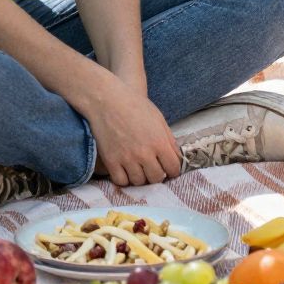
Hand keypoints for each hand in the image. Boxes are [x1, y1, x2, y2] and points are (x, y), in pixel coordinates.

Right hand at [74, 71, 182, 186]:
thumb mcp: (158, 120)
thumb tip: (176, 157)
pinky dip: (124, 179)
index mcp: (159, 142)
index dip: (173, 170)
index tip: (168, 168)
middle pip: (156, 178)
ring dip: (141, 178)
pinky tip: (126, 171)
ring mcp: (127, 159)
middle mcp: (145, 154)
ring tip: (139, 169)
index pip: (173, 169)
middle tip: (153, 169)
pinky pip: (121, 181)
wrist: (107, 100)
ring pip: (139, 182)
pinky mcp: (111, 161)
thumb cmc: (135, 106)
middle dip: (157, 175)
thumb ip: (169, 140)